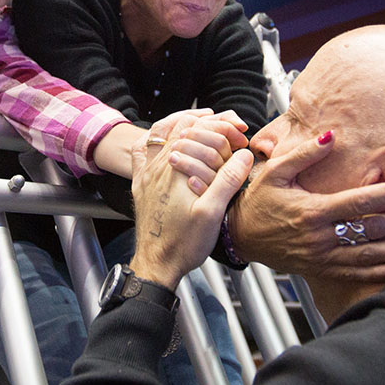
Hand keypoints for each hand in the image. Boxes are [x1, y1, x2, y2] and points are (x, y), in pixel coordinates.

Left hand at [130, 124, 252, 289]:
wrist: (156, 264)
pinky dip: (156, 137)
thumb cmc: (182, 244)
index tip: (241, 132)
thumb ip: (228, 180)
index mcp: (175, 170)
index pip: (199, 130)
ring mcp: (146, 174)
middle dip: (208, 122)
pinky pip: (141, 150)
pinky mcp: (141, 184)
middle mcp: (157, 167)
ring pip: (160, 132)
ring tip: (201, 120)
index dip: (223, 126)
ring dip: (181, 121)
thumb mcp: (212, 213)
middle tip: (229, 126)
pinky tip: (165, 139)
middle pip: (181, 126)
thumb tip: (244, 156)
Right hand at [228, 132, 384, 281]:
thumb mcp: (275, 171)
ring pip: (369, 255)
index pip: (360, 202)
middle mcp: (320, 237)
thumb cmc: (257, 200)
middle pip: (372, 230)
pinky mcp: (320, 269)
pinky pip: (354, 273)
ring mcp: (321, 257)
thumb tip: (332, 136)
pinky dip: (378, 271)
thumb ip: (304, 153)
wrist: (239, 235)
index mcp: (312, 211)